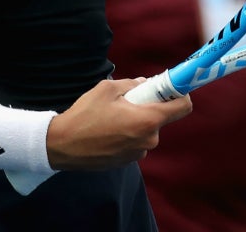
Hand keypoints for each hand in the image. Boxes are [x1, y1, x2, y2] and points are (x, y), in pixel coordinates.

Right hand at [45, 78, 191, 170]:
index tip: (171, 87)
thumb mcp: (107, 89)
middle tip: (127, 100)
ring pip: (146, 129)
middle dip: (149, 106)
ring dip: (136, 121)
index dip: (181, 94)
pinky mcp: (127, 161)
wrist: (62, 145)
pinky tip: (107, 130)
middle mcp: (148, 139)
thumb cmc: (85, 115)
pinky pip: (135, 140)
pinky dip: (127, 133)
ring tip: (111, 116)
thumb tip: (146, 84)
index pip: (183, 107)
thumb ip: (132, 84)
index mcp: (148, 120)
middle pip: (161, 117)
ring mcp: (138, 152)